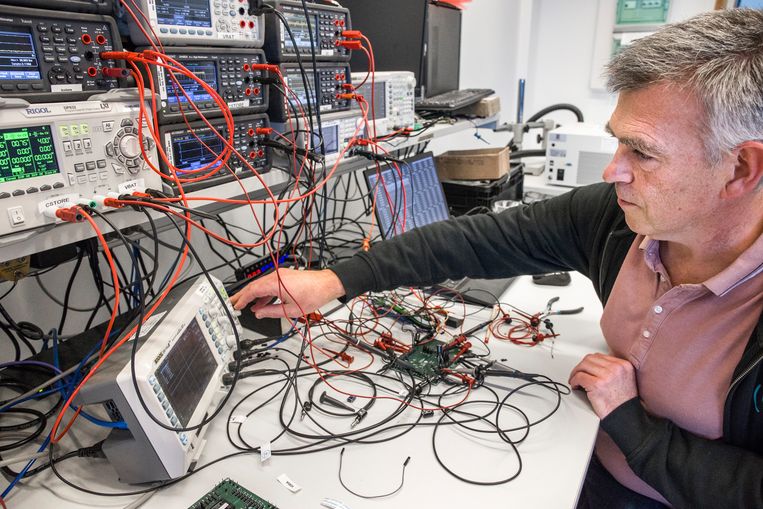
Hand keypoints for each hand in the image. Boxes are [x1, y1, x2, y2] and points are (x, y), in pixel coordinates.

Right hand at [229, 268, 345, 318]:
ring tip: (245, 305)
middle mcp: (276, 276)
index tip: (236, 306)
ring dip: (253, 295)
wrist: (327, 285)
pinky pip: (269, 285)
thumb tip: (259, 313)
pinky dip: (264, 293)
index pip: (252, 290)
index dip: (242, 299)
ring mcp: (281, 275)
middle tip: (232, 302)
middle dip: (243, 295)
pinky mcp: (285, 277)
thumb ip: (271, 312)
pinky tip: (261, 303)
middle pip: (254, 286)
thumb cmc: (313, 295)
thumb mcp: (290, 310)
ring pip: (261, 285)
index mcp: (275, 283)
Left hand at [568, 353, 637, 418]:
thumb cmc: (623, 403)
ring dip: (576, 373)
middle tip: (577, 374)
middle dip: (581, 366)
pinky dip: (574, 381)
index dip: (589, 363)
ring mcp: (607, 376)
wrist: (625, 418)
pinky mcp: (597, 385)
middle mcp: (616, 368)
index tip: (585, 368)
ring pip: (583, 366)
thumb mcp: (625, 379)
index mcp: (624, 365)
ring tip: (575, 380)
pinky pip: (579, 377)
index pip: (600, 356)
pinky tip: (575, 386)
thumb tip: (594, 364)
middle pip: (590, 359)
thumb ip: (613, 369)